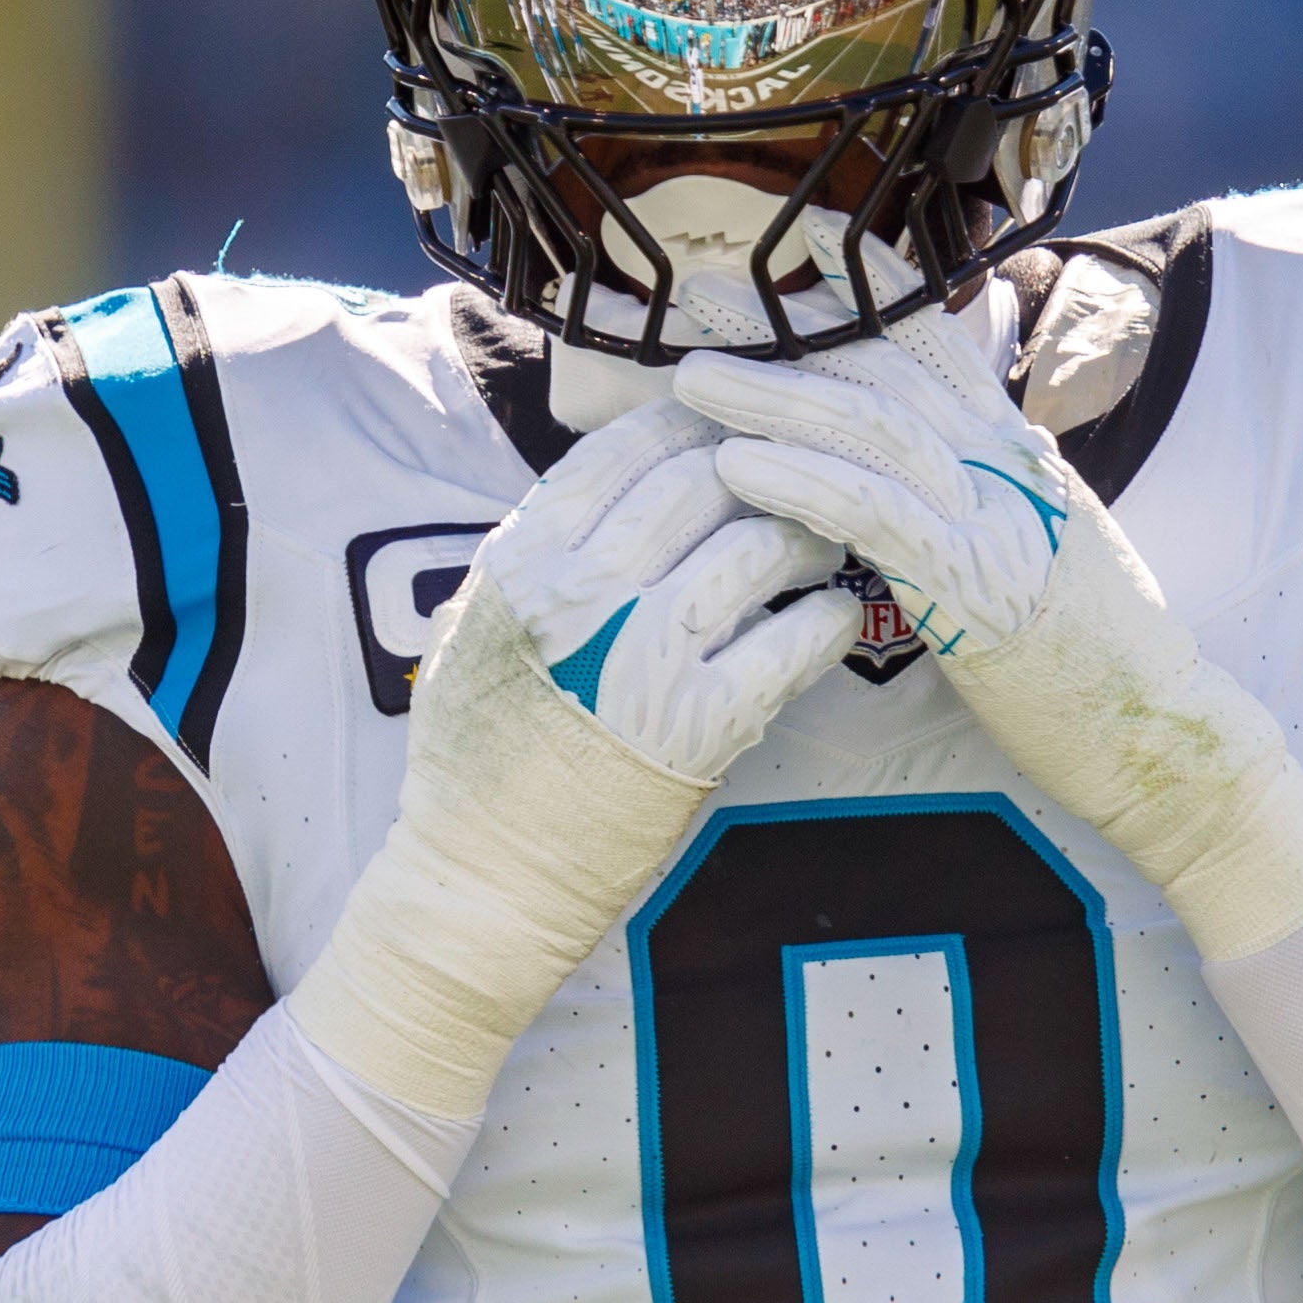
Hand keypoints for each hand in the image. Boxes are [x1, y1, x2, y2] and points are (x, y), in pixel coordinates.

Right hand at [287, 399, 859, 1120]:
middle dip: (759, 469)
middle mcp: (585, 592)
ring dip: (804, 534)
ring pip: (758, 545)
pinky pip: (796, 639)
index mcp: (525, 561)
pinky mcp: (704, 724)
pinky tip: (832, 615)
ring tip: (820, 542)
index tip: (726, 426)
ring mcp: (647, 655)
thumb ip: (529, 553)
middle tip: (796, 477)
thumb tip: (602, 482)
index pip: (624, 448)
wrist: (484, 880)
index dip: (688, 422)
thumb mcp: (470, 628)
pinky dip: (827, 617)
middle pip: (702, 480)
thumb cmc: (473, 758)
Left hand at [676, 220, 1302, 963]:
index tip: (790, 256)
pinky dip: (802, 479)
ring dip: (771, 396)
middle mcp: (1006, 462)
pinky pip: (875, 511)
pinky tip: (736, 467)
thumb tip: (935, 451)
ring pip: (870, 424)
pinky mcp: (974, 583)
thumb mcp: (1043, 537)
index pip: (932, 341)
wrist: (1159, 725)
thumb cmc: (1094, 649)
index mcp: (1015, 448)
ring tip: (691, 379)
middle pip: (883, 364)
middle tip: (701, 299)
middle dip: (785, 327)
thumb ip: (987, 484)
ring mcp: (994, 515)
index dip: (859, 291)